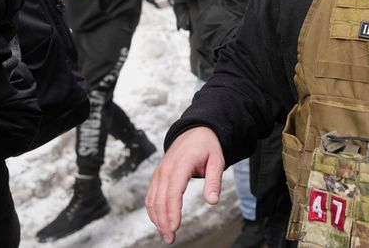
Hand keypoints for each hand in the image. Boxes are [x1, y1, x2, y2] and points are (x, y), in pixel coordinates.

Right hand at [145, 127, 223, 244]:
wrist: (195, 131)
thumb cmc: (207, 146)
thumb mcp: (217, 160)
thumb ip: (214, 181)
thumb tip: (213, 201)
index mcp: (180, 165)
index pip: (173, 193)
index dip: (172, 212)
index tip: (174, 227)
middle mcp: (165, 169)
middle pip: (160, 200)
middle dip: (163, 221)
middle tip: (170, 238)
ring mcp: (159, 173)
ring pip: (152, 200)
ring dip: (156, 218)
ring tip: (166, 234)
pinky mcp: (157, 176)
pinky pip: (151, 195)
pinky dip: (153, 210)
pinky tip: (160, 221)